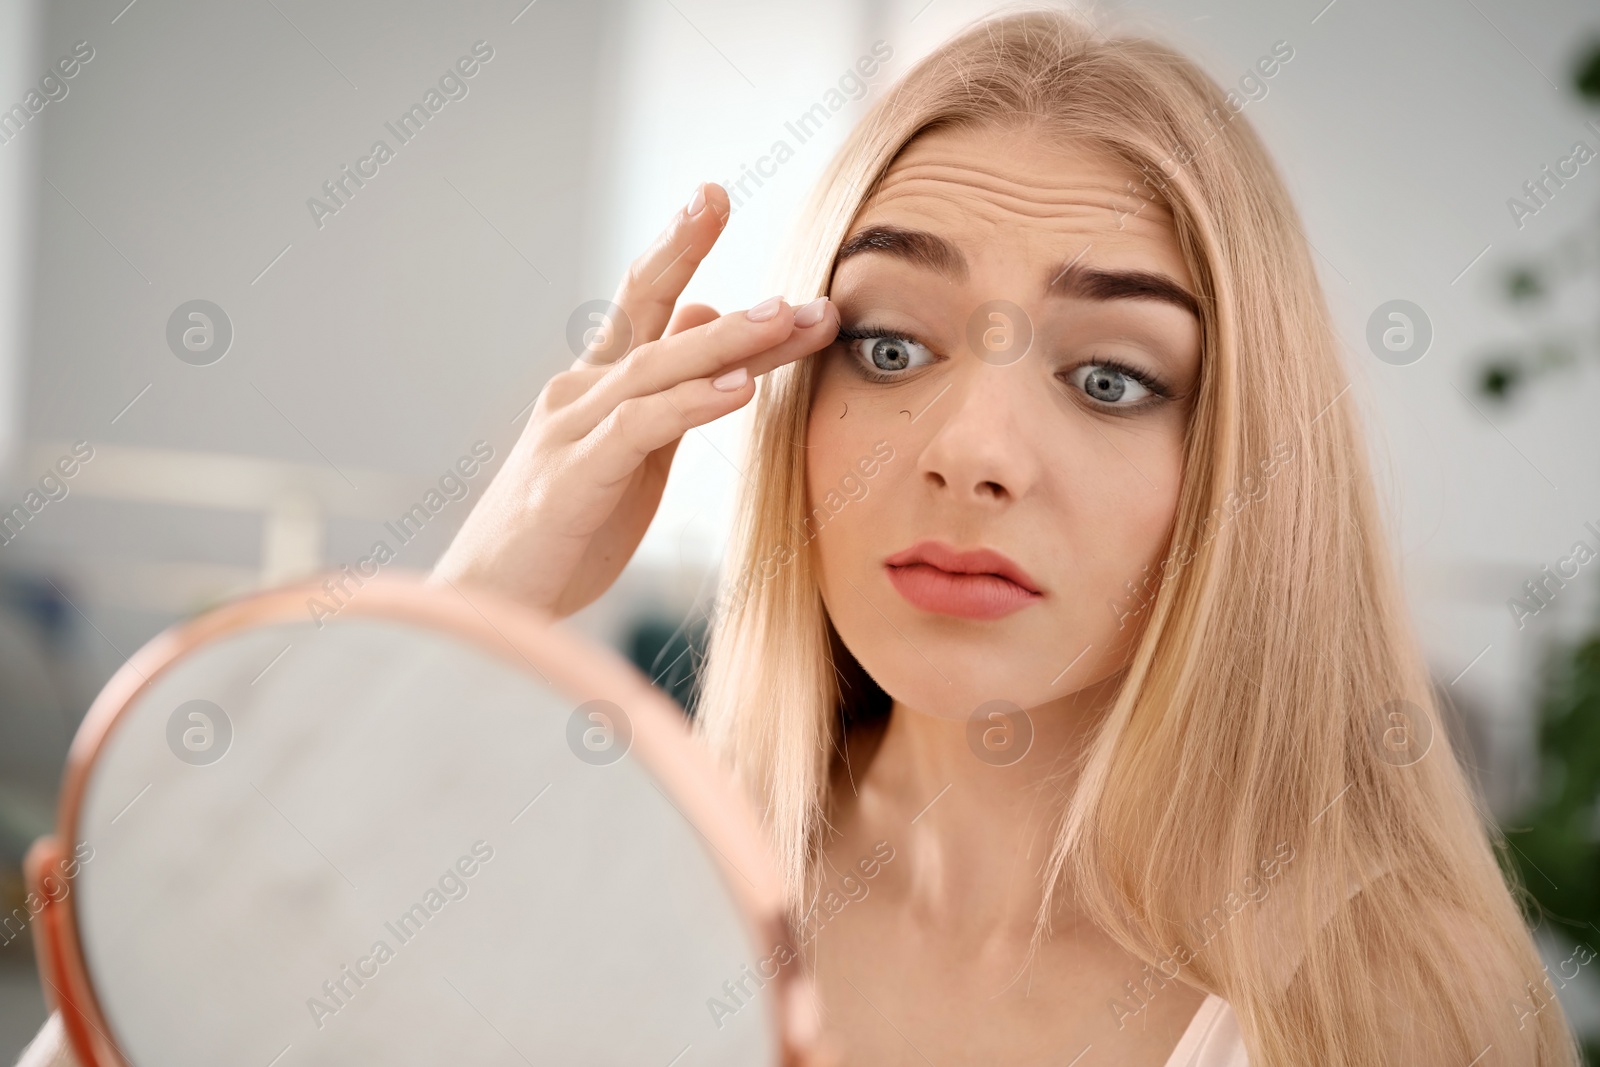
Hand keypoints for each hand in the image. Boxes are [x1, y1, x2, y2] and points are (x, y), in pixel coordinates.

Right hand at [432, 182, 837, 616]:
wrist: (491, 607)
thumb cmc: (564, 532)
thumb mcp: (633, 453)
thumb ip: (672, 392)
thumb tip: (709, 320)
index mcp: (592, 385)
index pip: (641, 302)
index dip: (676, 247)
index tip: (714, 195)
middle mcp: (576, 394)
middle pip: (649, 317)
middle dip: (697, 259)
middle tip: (740, 210)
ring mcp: (569, 433)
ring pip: (654, 368)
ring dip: (727, 341)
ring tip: (786, 317)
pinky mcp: (573, 480)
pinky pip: (640, 429)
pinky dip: (692, 405)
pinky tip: (741, 390)